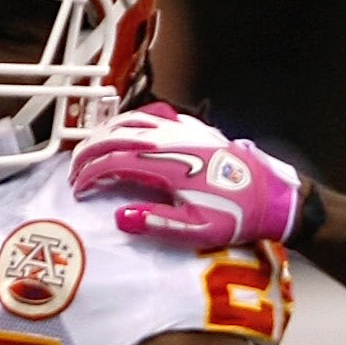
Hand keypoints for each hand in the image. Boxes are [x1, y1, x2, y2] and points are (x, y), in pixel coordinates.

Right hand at [72, 105, 307, 251]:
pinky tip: (126, 128)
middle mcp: (170, 142)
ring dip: (104, 134)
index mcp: (167, 166)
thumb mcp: (197, 230)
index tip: (79, 190)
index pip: (113, 162)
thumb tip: (121, 217)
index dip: (90, 175)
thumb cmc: (235, 215)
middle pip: (115, 137)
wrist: (270, 195)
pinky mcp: (191, 128)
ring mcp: (181, 130)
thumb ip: (157, 223)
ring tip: (91, 151)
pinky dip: (131, 119)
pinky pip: (152, 114)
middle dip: (88, 153)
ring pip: (130, 121)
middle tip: (76, 172)